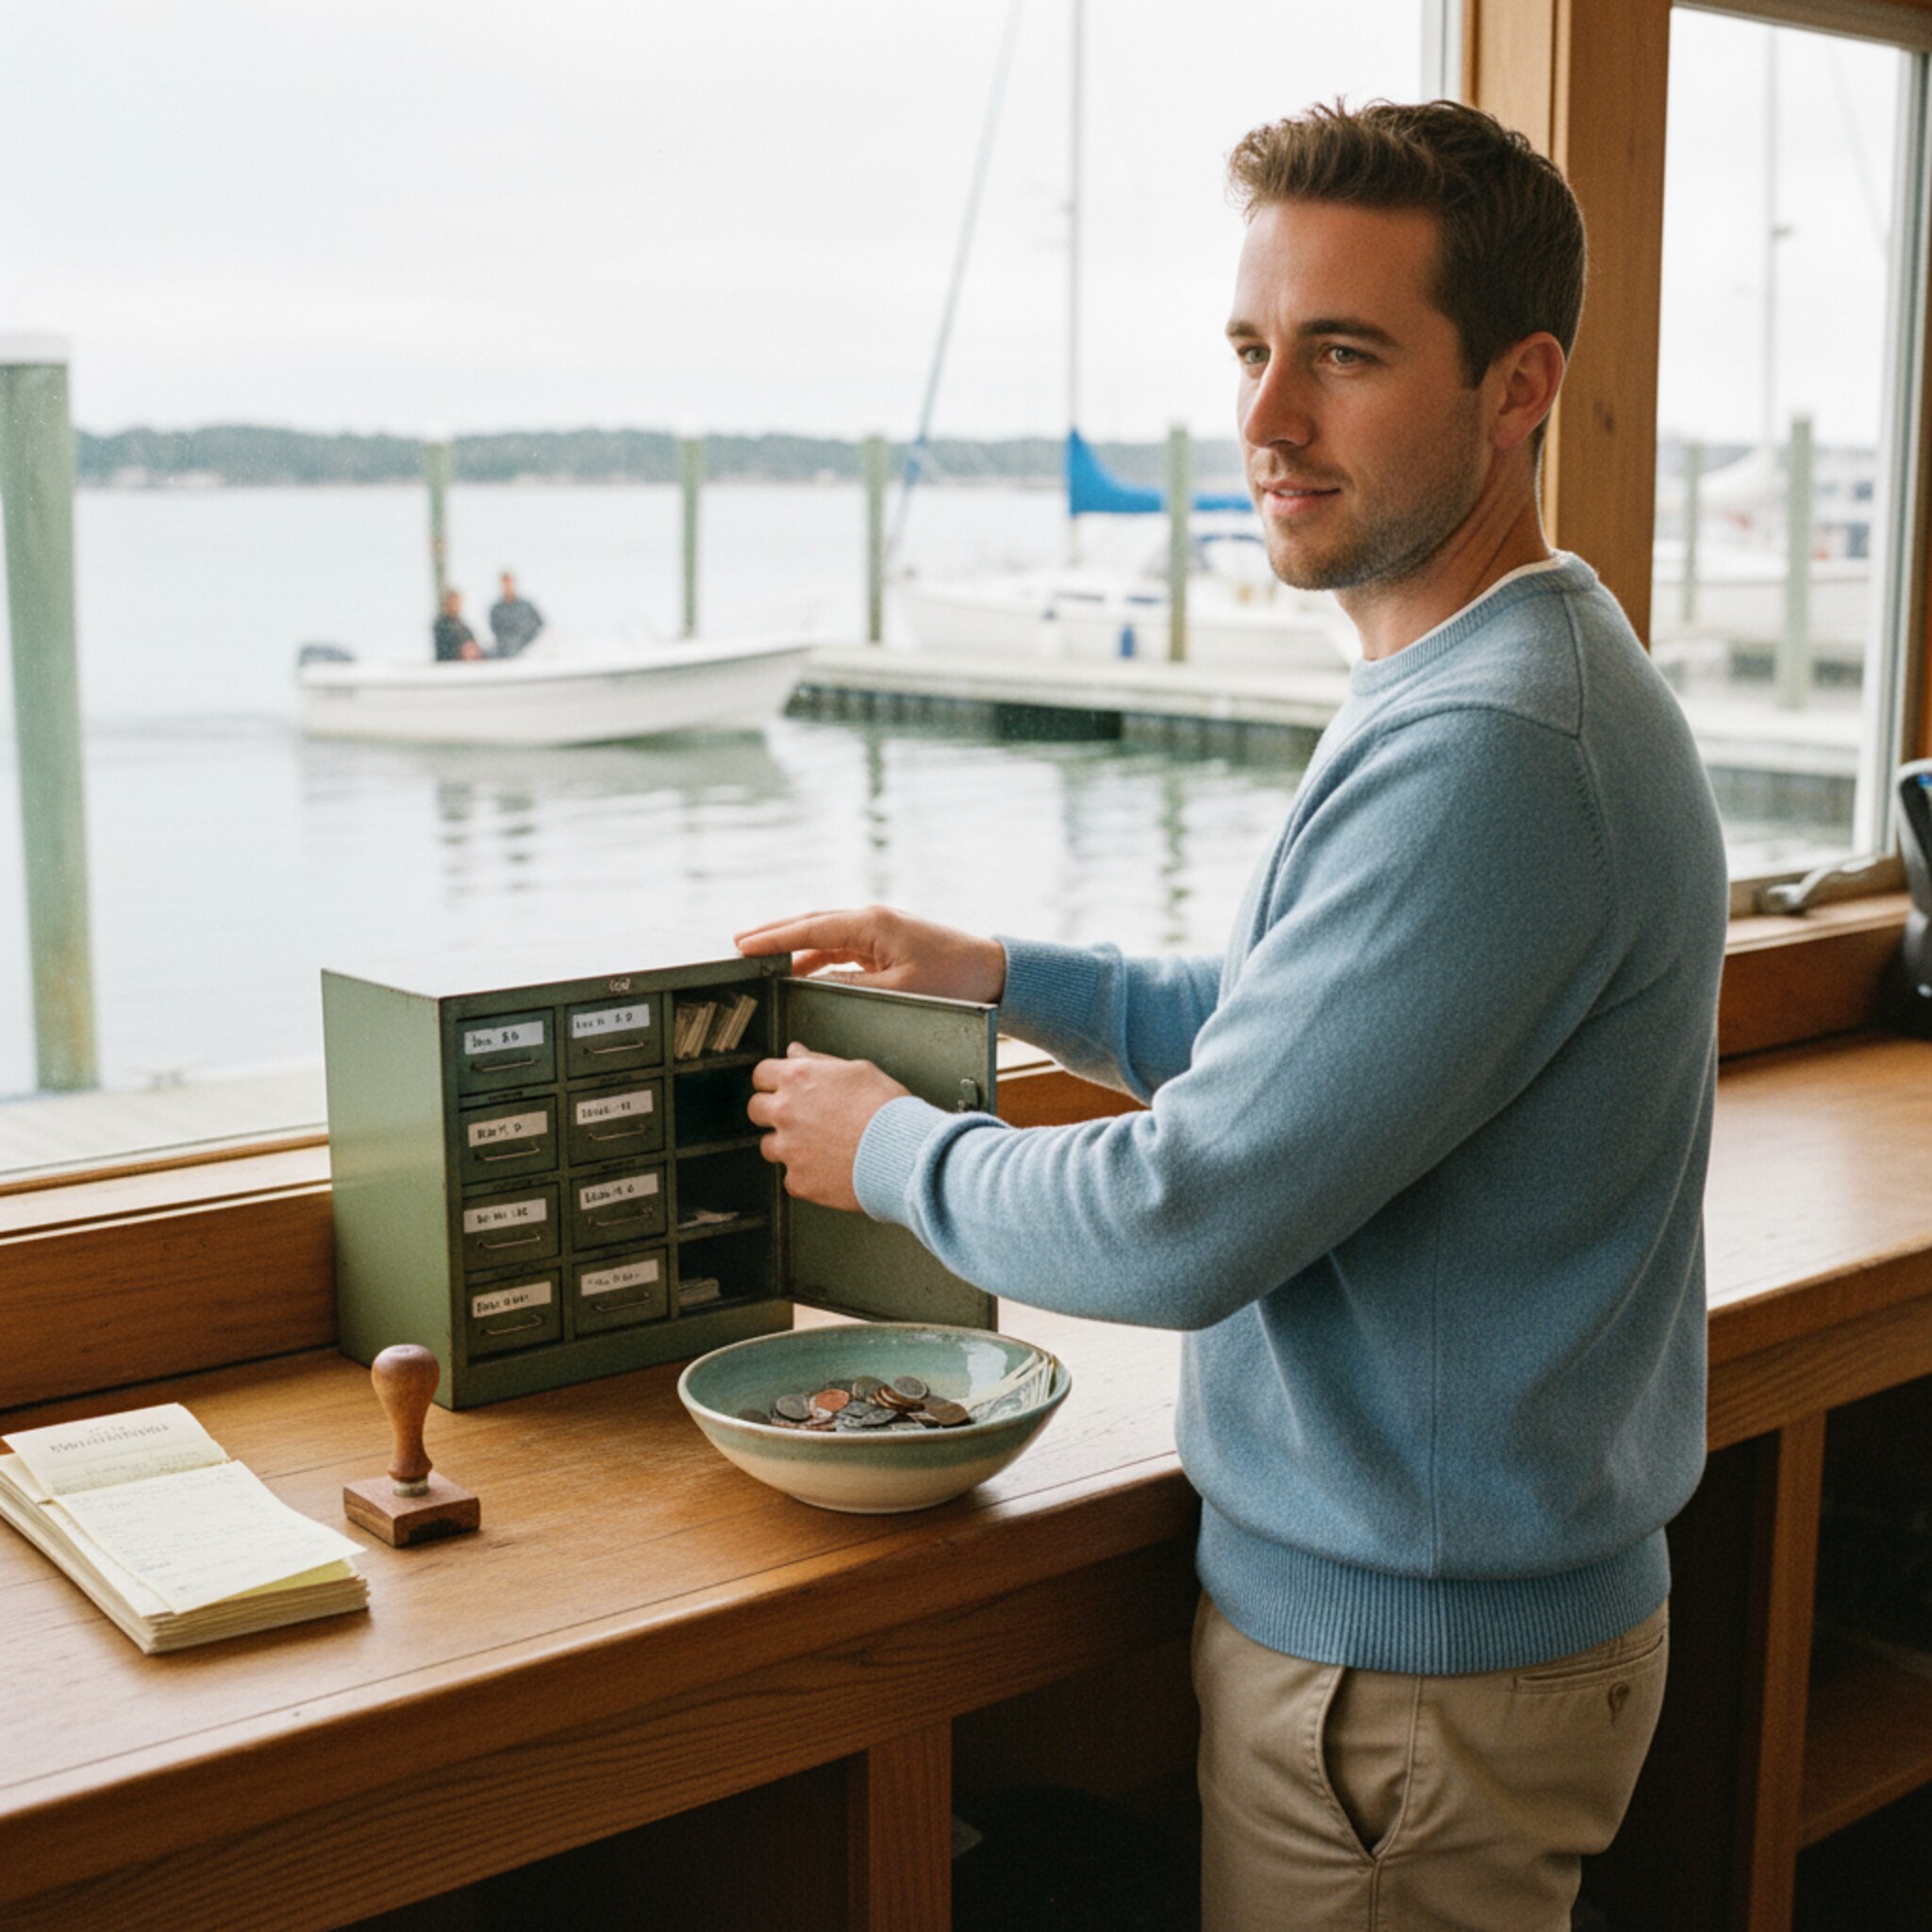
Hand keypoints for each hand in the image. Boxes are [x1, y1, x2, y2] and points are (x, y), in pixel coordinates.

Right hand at [734, 905, 1005, 1003]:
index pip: (811, 927)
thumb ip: (852, 988)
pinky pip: (843, 948)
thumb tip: (815, 987)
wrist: (996, 973)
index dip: (774, 937)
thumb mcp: (899, 990)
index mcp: (873, 923)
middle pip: (812, 924)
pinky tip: (804, 971)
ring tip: (763, 959)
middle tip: (740, 946)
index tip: (743, 944)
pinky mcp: (888, 944)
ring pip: (826, 936)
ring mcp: (880, 931)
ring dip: (796, 947)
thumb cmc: (956, 980)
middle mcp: (873, 921)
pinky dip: (819, 956)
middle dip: (776, 935)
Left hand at [747, 1043, 908, 1210]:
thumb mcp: (858, 1071)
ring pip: (768, 1146)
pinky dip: (806, 1175)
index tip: (781, 1088)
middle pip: (755, 1109)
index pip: (762, 1074)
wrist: (905, 1154)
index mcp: (798, 1079)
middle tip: (800, 1118)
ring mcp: (789, 1149)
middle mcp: (785, 1112)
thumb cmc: (888, 1110)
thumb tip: (794, 1052)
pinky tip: (829, 1168)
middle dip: (773, 1111)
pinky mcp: (799, 1181)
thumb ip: (818, 1061)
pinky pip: (791, 1177)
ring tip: (820, 1146)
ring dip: (787, 1145)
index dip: (773, 1081)